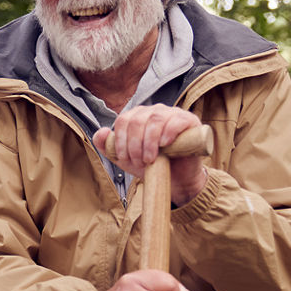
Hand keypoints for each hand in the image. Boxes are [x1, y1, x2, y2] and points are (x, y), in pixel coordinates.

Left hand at [93, 105, 207, 205]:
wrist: (176, 179)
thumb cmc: (152, 166)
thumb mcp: (126, 159)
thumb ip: (108, 147)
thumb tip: (101, 132)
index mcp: (138, 116)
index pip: (123, 120)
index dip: (121, 141)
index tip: (125, 159)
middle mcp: (154, 111)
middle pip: (138, 120)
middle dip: (135, 144)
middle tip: (140, 162)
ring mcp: (172, 113)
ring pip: (155, 119)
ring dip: (149, 142)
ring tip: (151, 159)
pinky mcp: (189, 121)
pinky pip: (176, 120)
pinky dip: (168, 131)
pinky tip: (164, 144)